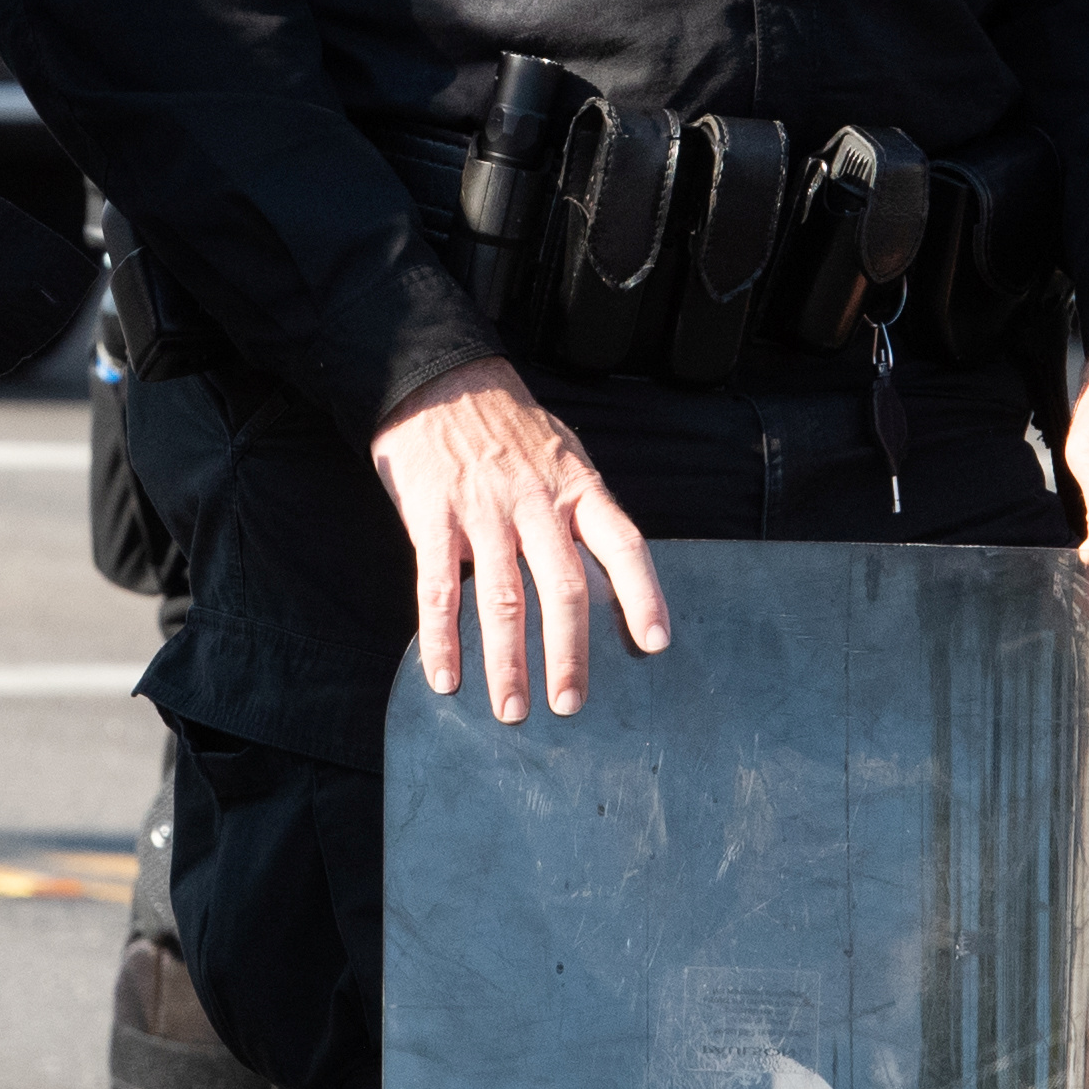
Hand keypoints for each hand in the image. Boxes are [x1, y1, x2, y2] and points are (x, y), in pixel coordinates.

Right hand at [374, 362, 666, 720]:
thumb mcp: (563, 453)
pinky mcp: (434, 518)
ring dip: (508, 663)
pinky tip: (446, 678)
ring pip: (502, 599)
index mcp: (576, 486)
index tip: (654, 643)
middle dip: (569, 653)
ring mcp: (484, 511)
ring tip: (512, 710)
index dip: (642, 594)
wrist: (438, 379)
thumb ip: (581, 510)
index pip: (622, 544)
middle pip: (563, 588)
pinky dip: (442, 639)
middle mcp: (536, 502)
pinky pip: (438, 589)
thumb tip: (606, 573)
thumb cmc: (507, 425)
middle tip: (569, 704)